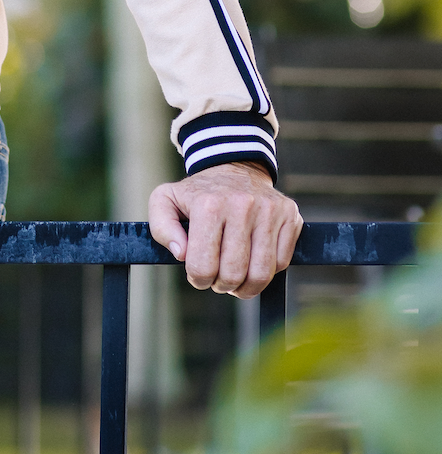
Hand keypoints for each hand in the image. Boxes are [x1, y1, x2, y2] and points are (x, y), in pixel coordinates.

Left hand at [148, 161, 302, 298]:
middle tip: (217, 277)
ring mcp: (270, 210)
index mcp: (208, 205)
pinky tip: (253, 260)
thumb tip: (182, 253)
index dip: (198, 279)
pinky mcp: (290, 216)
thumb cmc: (197, 194)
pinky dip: (267, 271)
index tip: (198, 273)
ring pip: (261, 274)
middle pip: (234, 274)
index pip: (203, 266)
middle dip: (222, 284)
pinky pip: (282, 263)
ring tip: (235, 277)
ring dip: (246, 286)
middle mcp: (242, 205)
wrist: (233, 167)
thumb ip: (162, 229)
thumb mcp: (164, 201)